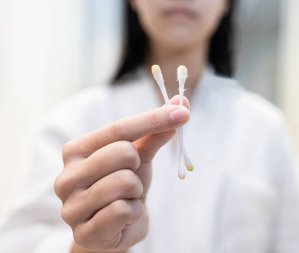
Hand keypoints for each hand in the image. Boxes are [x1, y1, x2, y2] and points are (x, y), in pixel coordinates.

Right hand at [54, 96, 189, 252]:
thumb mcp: (139, 156)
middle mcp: (67, 176)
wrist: (114, 229)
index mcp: (76, 151)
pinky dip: (133, 212)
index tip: (184, 112)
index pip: (118, 128)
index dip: (154, 119)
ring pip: (125, 182)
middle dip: (137, 167)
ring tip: (126, 199)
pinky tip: (123, 218)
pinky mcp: (84, 232)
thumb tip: (181, 101)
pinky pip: (124, 210)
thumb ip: (155, 131)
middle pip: (123, 152)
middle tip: (130, 179)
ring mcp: (72, 206)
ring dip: (136, 192)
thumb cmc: (124, 187)